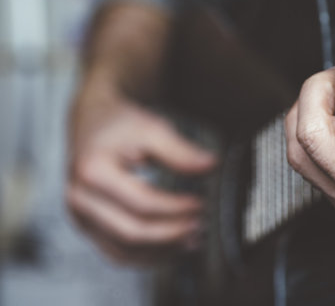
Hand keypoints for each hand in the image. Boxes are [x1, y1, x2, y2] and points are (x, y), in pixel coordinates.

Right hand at [67, 88, 215, 264]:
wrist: (93, 121)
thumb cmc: (121, 124)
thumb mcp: (151, 128)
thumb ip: (180, 151)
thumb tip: (210, 165)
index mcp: (92, 172)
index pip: (141, 203)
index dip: (175, 207)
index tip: (200, 204)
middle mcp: (79, 198)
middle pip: (130, 232)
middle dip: (170, 234)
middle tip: (199, 226)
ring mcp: (79, 215)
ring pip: (122, 251)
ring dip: (160, 252)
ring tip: (191, 241)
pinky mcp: (86, 225)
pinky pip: (116, 253)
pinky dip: (145, 257)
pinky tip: (170, 249)